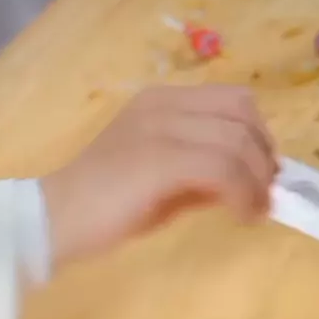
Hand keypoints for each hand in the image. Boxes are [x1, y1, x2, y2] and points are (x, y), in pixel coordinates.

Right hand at [42, 84, 278, 267]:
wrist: (53, 219)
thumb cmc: (103, 205)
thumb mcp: (161, 179)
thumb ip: (200, 171)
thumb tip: (247, 182)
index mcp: (160, 101)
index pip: (232, 100)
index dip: (258, 134)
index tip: (262, 171)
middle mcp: (162, 104)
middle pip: (241, 113)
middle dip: (264, 155)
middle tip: (264, 192)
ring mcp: (160, 128)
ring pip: (237, 141)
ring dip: (257, 180)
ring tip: (254, 211)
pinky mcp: (160, 158)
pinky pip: (223, 168)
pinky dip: (243, 194)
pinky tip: (242, 216)